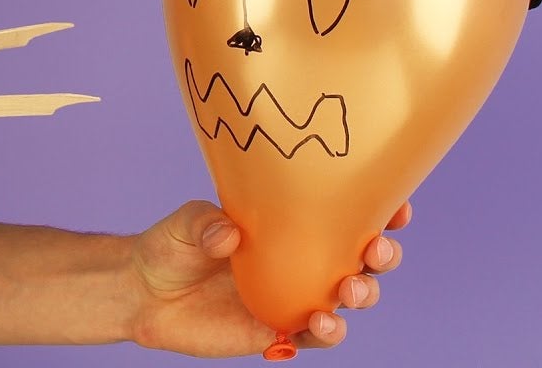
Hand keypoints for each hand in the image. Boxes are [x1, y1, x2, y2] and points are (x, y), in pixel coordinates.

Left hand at [126, 199, 409, 356]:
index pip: (345, 215)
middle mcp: (302, 261)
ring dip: (362, 294)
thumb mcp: (186, 224)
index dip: (379, 210)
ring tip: (347, 289)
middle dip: (383, 256)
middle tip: (375, 250)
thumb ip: (207, 224)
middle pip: (363, 260)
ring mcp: (294, 297)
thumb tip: (230, 234)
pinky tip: (319, 323)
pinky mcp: (278, 330)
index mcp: (291, 226)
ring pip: (349, 299)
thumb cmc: (172, 246)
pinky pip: (315, 336)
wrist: (144, 293)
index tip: (397, 205)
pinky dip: (327, 332)